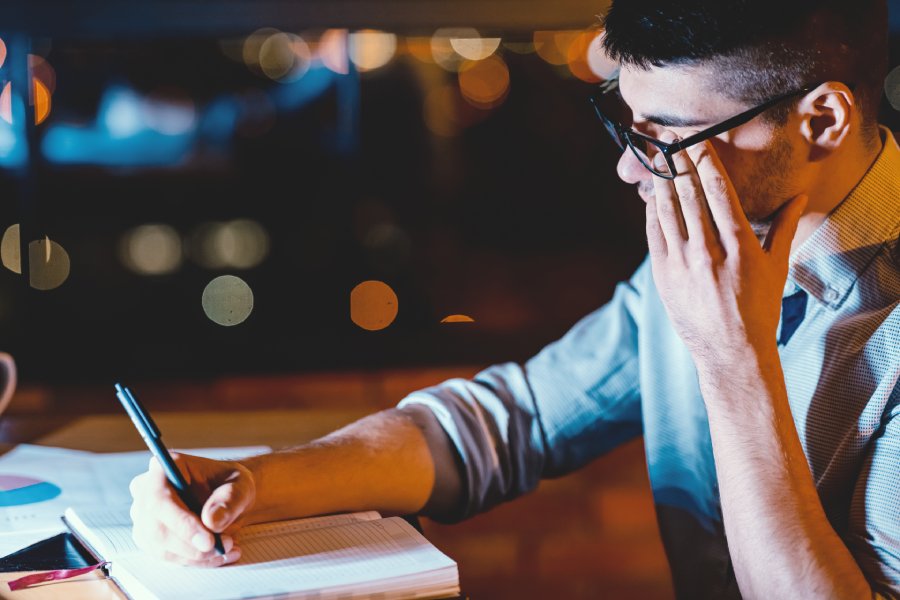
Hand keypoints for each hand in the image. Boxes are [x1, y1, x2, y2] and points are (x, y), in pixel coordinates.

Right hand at [129, 453, 254, 565]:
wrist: (230, 498)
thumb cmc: (232, 485)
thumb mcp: (241, 485)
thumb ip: (229, 499)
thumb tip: (211, 521)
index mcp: (166, 467)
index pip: (159, 499)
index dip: (181, 523)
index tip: (208, 541)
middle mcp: (147, 490)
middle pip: (156, 528)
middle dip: (191, 545)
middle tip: (223, 547)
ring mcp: (144, 516)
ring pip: (161, 547)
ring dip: (196, 555)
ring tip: (227, 548)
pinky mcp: (149, 537)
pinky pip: (168, 556)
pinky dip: (195, 561)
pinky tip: (219, 555)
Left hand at [645, 137, 806, 370]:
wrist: (731, 351)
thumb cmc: (759, 309)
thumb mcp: (777, 268)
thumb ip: (783, 227)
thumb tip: (800, 194)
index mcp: (739, 247)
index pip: (719, 193)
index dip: (705, 163)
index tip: (696, 142)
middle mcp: (708, 252)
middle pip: (689, 196)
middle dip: (679, 164)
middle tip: (669, 140)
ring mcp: (682, 265)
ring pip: (667, 212)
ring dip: (661, 182)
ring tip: (656, 160)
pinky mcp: (663, 276)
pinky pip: (654, 235)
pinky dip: (652, 212)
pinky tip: (652, 196)